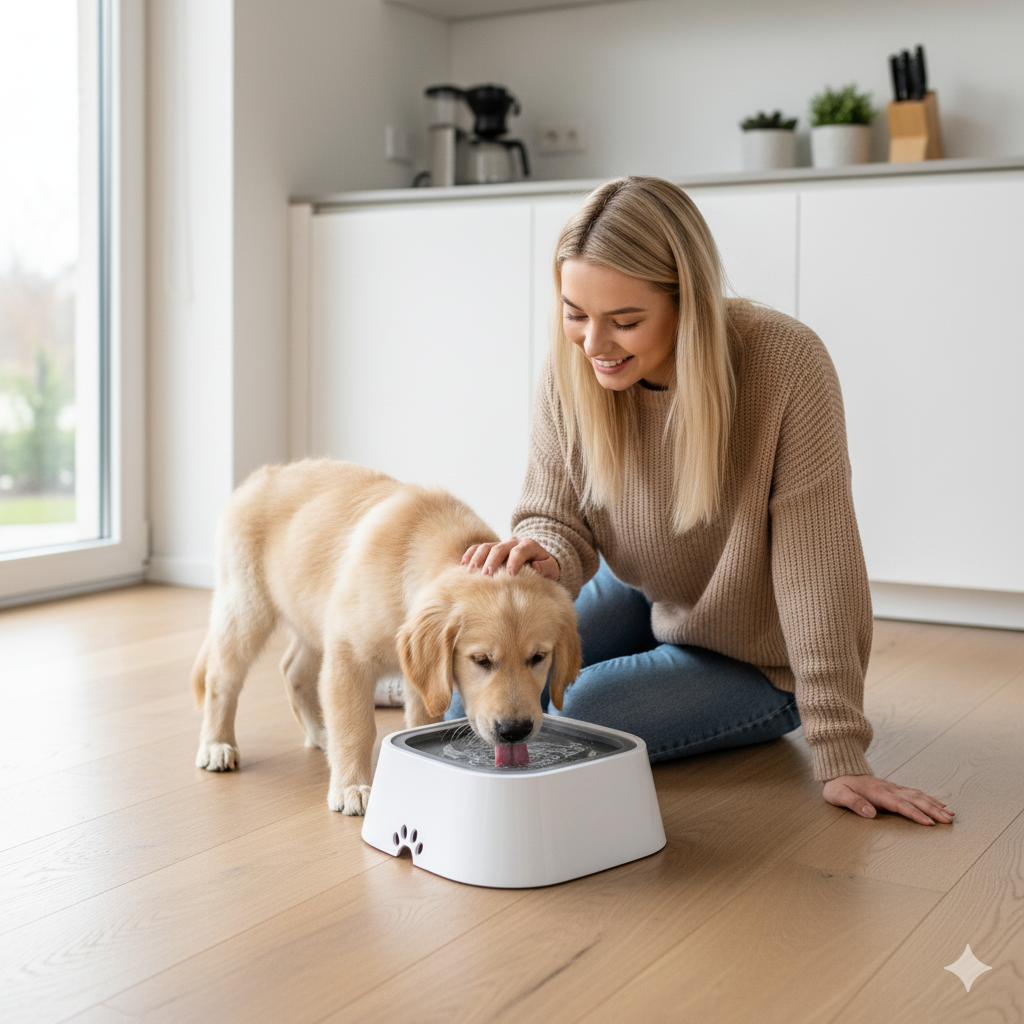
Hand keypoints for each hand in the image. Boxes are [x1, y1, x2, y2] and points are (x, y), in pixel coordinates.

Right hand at [462, 536, 559, 581]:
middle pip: (500, 547)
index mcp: (530, 546)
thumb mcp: (552, 570)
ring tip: (471, 574)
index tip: (511, 575)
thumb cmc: (545, 570)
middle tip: (486, 577)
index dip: (515, 561)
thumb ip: (546, 568)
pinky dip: (469, 556)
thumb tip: (535, 566)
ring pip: (486, 547)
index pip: (521, 550)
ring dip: (477, 560)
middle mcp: (513, 542)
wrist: (538, 563)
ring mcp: (500, 545)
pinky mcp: (490, 549)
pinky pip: (477, 549)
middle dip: (492, 562)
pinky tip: (463, 568)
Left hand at [823, 774, 954, 825]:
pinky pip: (915, 793)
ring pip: (918, 796)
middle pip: (914, 800)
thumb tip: (871, 813)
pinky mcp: (894, 789)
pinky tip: (939, 804)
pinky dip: (929, 799)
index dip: (914, 814)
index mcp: (877, 792)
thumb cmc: (838, 787)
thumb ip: (854, 803)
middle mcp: (889, 789)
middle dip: (932, 810)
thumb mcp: (839, 795)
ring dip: (934, 805)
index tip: (929, 823)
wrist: (839, 771)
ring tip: (950, 814)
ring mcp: (893, 788)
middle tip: (949, 820)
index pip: (900, 805)